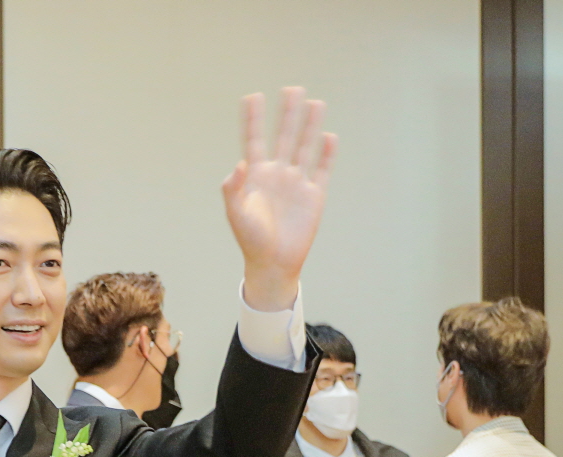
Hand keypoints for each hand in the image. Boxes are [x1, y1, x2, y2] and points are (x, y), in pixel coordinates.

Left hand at [223, 88, 338, 310]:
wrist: (273, 263)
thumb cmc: (250, 239)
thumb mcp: (235, 214)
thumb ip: (233, 189)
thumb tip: (239, 163)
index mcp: (255, 176)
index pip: (254, 140)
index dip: (253, 119)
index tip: (253, 96)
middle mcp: (277, 174)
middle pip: (283, 136)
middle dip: (287, 114)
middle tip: (292, 88)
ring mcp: (296, 183)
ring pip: (304, 147)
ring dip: (310, 125)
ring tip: (315, 102)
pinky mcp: (314, 195)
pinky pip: (321, 170)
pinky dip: (326, 154)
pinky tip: (329, 136)